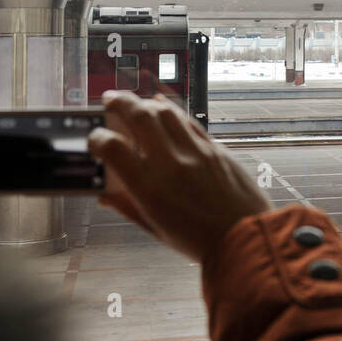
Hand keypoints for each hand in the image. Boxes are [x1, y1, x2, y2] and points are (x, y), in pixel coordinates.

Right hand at [87, 92, 271, 265]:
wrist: (246, 239)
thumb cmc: (198, 241)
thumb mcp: (155, 229)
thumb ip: (127, 207)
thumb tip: (104, 195)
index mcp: (149, 188)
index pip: (112, 147)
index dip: (98, 138)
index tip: (95, 139)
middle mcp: (170, 164)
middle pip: (138, 116)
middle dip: (118, 102)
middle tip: (109, 99)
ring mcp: (196, 152)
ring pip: (165, 112)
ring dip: (145, 103)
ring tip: (135, 103)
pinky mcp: (216, 149)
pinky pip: (189, 121)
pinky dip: (172, 110)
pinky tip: (162, 106)